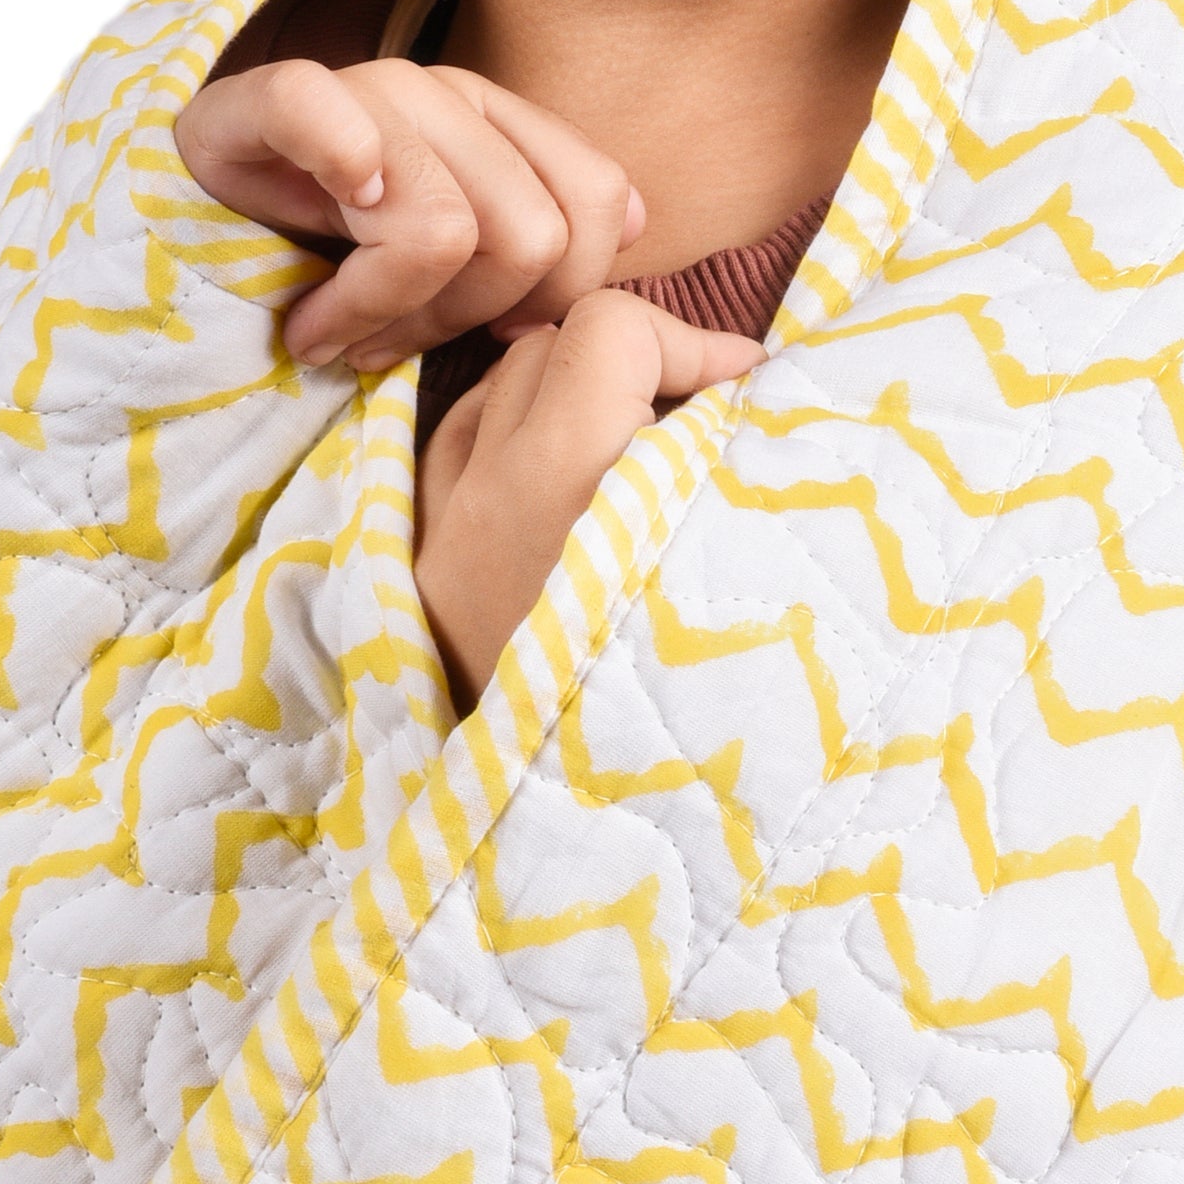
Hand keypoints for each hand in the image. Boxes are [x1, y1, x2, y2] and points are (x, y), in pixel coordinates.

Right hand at [176, 54, 645, 367]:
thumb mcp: (446, 257)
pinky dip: (331, 194)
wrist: (181, 225)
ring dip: (381, 314)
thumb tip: (640, 221)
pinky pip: (324, 115)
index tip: (487, 334)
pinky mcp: (262, 98)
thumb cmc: (324, 254)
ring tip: (332, 331)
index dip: (555, 294)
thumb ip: (543, 231)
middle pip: (530, 238)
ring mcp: (355, 88)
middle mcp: (437, 90)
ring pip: (444, 228)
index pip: (596, 203)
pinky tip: (305, 270)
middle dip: (459, 319)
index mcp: (495, 120)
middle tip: (386, 339)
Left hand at [415, 292, 760, 712]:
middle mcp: (478, 500)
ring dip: (569, 397)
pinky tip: (565, 485)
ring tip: (636, 450)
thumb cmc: (676, 713)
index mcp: (559, 488)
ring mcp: (436, 541)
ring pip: (492, 392)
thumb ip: (736, 465)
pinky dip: (512, 442)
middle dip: (634, 366)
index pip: (609, 332)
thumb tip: (765, 396)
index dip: (693, 343)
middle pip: (548, 349)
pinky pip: (452, 455)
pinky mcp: (418, 583)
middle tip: (703, 424)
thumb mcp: (727, 571)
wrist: (576, 851)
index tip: (749, 392)